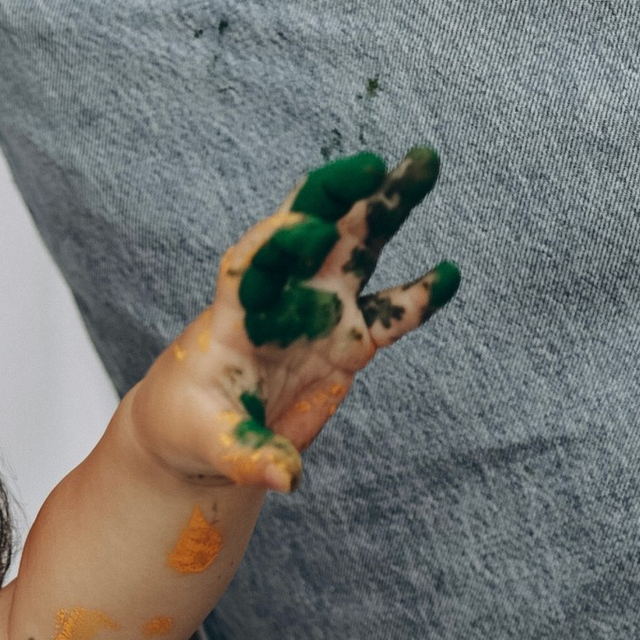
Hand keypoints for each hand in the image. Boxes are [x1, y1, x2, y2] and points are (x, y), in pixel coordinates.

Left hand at [132, 147, 458, 495]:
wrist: (202, 437)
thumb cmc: (190, 428)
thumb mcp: (208, 443)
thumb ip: (246, 453)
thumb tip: (286, 477)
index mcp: (236, 313)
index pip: (255, 265)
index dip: (278, 241)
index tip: (302, 222)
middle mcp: (282, 300)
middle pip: (313, 234)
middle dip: (343, 197)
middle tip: (377, 165)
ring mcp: (318, 314)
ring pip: (357, 250)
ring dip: (387, 207)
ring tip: (424, 163)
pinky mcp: (347, 343)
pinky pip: (390, 314)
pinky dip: (419, 296)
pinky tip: (450, 273)